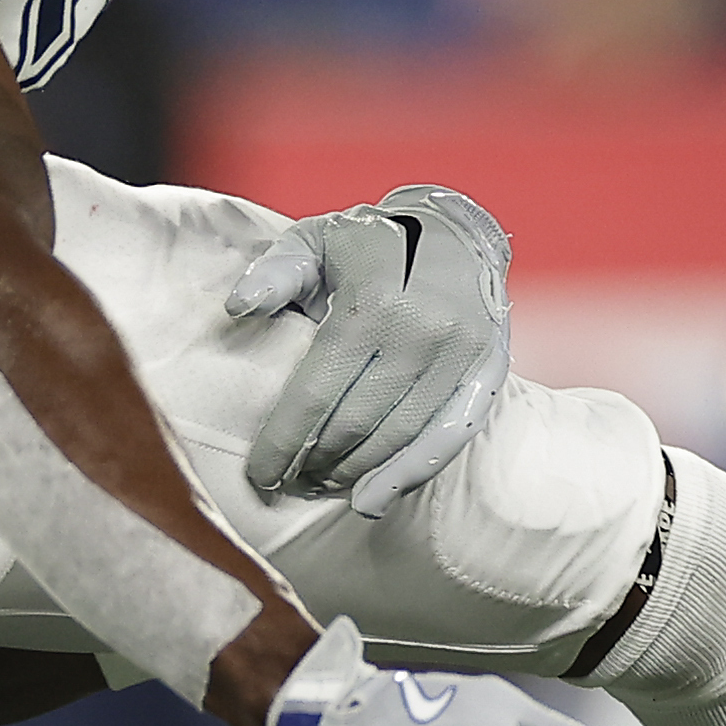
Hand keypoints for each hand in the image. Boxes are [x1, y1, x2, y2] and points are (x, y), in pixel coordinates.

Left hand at [220, 185, 513, 511]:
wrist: (458, 228)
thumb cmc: (372, 241)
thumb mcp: (315, 238)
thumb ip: (274, 273)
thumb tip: (237, 308)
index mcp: (371, 302)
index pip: (316, 393)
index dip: (284, 441)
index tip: (260, 473)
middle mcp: (420, 331)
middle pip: (356, 424)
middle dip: (315, 462)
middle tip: (289, 481)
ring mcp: (459, 354)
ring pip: (398, 438)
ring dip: (355, 472)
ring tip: (323, 483)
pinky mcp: (488, 369)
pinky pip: (446, 437)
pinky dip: (407, 474)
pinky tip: (372, 498)